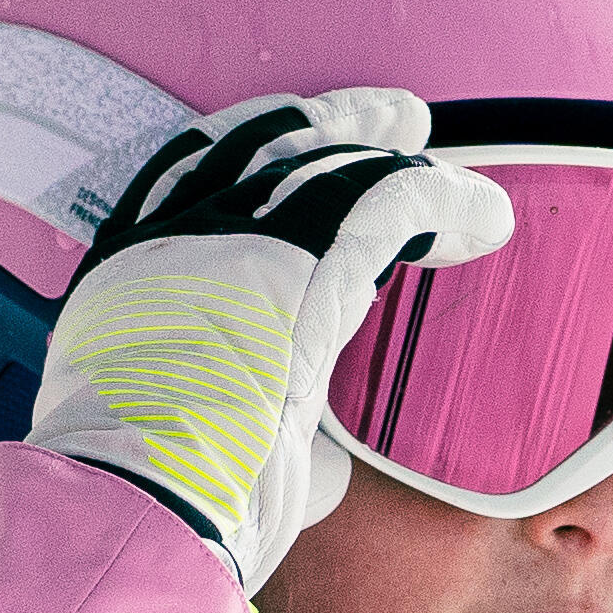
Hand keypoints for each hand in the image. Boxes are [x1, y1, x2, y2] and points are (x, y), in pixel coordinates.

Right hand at [24, 93, 512, 591]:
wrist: (141, 488)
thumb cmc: (154, 496)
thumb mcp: (175, 439)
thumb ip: (248, 424)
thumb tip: (315, 460)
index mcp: (127, 273)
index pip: (191, 173)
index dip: (253, 142)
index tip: (296, 130)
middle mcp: (174, 235)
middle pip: (266, 144)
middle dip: (334, 123)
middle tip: (390, 116)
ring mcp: (236, 233)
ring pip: (333, 167)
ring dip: (396, 160)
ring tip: (441, 154)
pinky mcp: (310, 253)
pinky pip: (395, 201)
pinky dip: (446, 205)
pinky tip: (484, 217)